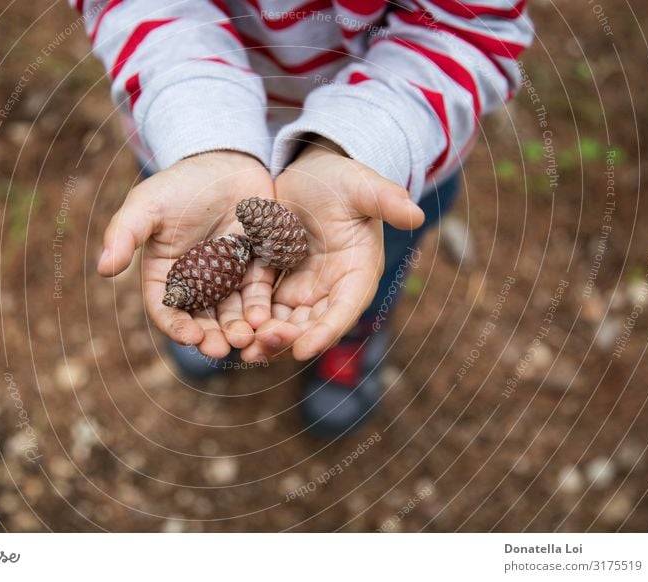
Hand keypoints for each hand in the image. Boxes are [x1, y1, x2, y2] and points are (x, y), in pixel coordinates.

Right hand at [98, 151, 276, 358]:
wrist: (224, 162)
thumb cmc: (179, 184)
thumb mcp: (147, 205)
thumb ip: (125, 234)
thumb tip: (103, 269)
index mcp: (166, 275)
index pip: (167, 309)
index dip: (177, 326)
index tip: (190, 337)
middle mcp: (197, 283)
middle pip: (202, 319)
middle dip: (212, 336)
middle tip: (222, 348)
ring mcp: (228, 277)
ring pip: (233, 312)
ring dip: (238, 329)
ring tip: (247, 339)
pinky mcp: (256, 267)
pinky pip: (259, 293)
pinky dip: (261, 307)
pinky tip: (266, 317)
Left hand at [241, 138, 424, 361]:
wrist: (311, 169)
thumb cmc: (342, 177)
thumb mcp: (362, 186)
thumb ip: (386, 200)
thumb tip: (415, 213)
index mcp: (359, 272)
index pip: (344, 309)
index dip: (325, 332)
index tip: (302, 349)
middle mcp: (333, 288)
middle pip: (312, 323)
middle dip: (288, 338)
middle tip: (261, 347)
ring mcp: (306, 287)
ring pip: (287, 321)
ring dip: (267, 337)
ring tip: (245, 348)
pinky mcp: (280, 280)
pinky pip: (265, 306)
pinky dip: (251, 319)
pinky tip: (232, 329)